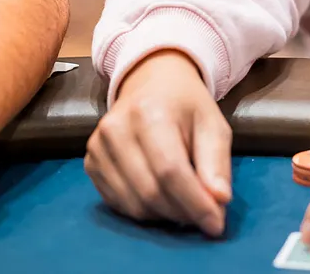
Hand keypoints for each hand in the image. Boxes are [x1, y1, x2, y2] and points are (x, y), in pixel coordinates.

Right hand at [84, 50, 231, 236]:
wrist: (151, 83)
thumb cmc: (186, 106)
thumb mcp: (212, 124)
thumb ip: (216, 162)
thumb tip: (219, 201)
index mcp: (149, 112)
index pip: (170, 171)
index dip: (194, 203)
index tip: (215, 225)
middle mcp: (116, 129)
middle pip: (150, 192)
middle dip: (182, 212)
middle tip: (205, 216)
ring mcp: (97, 147)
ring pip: (133, 204)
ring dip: (165, 215)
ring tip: (185, 204)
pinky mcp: (90, 163)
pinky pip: (118, 204)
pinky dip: (145, 211)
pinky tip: (162, 198)